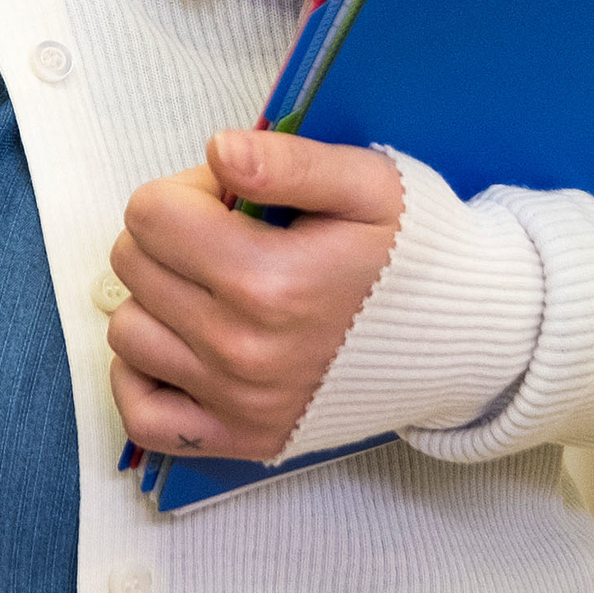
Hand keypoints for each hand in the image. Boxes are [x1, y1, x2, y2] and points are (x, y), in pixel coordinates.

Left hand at [105, 130, 403, 464]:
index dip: (186, 190)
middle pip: (132, 266)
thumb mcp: (368, 185)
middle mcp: (243, 352)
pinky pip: (142, 414)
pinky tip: (185, 343)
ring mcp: (238, 404)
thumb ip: (289, 163)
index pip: (150, 214)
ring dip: (159, 299)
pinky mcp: (241, 440)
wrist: (464, 337)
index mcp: (269, 282)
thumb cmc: (413, 253)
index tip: (231, 199)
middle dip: (171, 235)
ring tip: (217, 287)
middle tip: (230, 237)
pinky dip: (147, 374)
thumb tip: (220, 152)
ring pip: (129, 333)